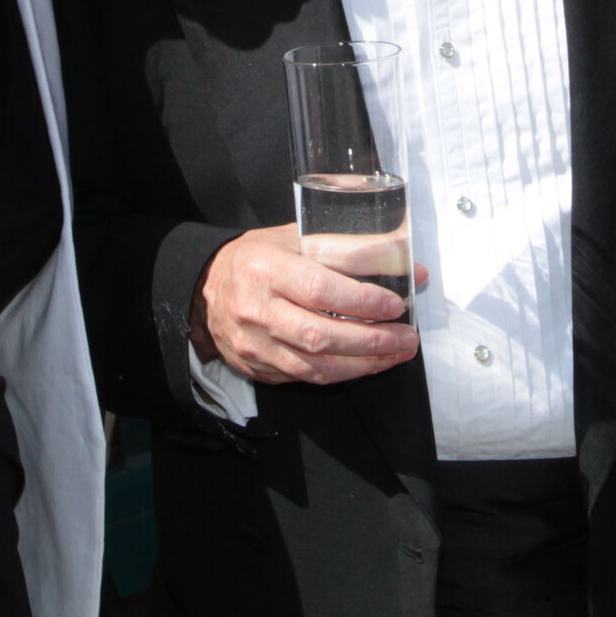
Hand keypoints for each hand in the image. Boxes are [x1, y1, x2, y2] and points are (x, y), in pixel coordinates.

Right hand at [191, 224, 419, 386]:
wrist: (206, 289)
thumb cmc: (259, 257)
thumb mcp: (297, 238)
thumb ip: (351, 250)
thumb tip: (409, 265)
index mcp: (265, 268)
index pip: (319, 290)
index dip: (362, 301)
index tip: (395, 305)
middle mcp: (255, 310)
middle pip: (319, 335)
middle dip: (371, 341)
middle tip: (406, 338)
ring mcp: (254, 345)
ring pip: (315, 366)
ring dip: (363, 364)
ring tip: (397, 353)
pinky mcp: (258, 368)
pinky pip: (305, 378)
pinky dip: (342, 372)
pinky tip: (367, 364)